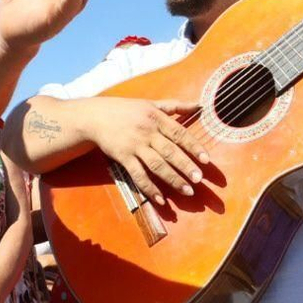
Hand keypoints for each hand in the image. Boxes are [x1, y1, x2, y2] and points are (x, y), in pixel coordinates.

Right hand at [79, 96, 206, 204]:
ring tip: (187, 191)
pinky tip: (160, 199)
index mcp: (156, 117)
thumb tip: (199, 105)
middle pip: (170, 151)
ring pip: (156, 165)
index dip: (193, 146)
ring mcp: (134, 146)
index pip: (179, 133)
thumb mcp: (151, 103)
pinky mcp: (123, 157)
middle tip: (199, 179)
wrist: (96, 116)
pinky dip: (149, 187)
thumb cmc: (127, 110)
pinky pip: (138, 175)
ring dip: (172, 179)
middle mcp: (147, 132)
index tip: (206, 160)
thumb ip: (175, 106)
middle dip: (185, 166)